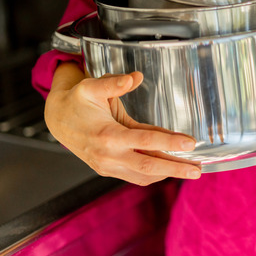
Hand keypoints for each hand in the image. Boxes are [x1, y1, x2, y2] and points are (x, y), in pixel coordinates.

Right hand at [45, 64, 202, 184]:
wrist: (57, 119)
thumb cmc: (77, 101)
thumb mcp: (92, 87)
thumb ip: (114, 82)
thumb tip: (136, 77)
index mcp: (107, 135)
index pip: (146, 141)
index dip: (170, 142)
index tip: (191, 142)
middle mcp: (108, 155)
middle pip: (149, 166)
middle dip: (176, 168)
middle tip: (198, 170)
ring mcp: (108, 166)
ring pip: (143, 176)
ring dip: (168, 174)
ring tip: (190, 170)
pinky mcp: (108, 170)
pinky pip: (134, 177)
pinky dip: (153, 175)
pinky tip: (169, 169)